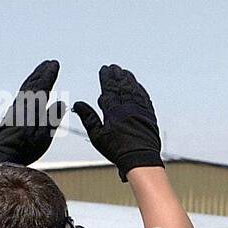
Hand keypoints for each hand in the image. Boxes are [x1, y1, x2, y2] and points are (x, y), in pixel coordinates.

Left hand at [0, 60, 66, 166]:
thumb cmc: (26, 148)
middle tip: (50, 62)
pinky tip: (31, 88)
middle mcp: (22, 104)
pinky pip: (22, 94)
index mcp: (32, 108)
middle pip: (32, 83)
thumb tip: (60, 103)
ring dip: (34, 77)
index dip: (49, 75)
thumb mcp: (44, 136)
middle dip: (42, 72)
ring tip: (41, 70)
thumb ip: (52, 118)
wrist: (3, 156)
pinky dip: (28, 86)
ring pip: (25, 87)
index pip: (42, 86)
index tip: (55, 64)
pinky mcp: (12, 113)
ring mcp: (15, 108)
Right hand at [71, 64, 163, 180]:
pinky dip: (141, 91)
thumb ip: (88, 117)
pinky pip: (145, 99)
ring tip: (125, 73)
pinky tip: (138, 86)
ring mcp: (141, 111)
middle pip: (122, 87)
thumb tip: (78, 103)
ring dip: (129, 80)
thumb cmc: (117, 150)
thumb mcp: (97, 135)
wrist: (140, 159)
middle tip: (114, 67)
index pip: (109, 89)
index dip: (106, 78)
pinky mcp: (150, 117)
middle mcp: (129, 108)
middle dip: (118, 76)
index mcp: (114, 111)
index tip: (104, 69)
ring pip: (135, 91)